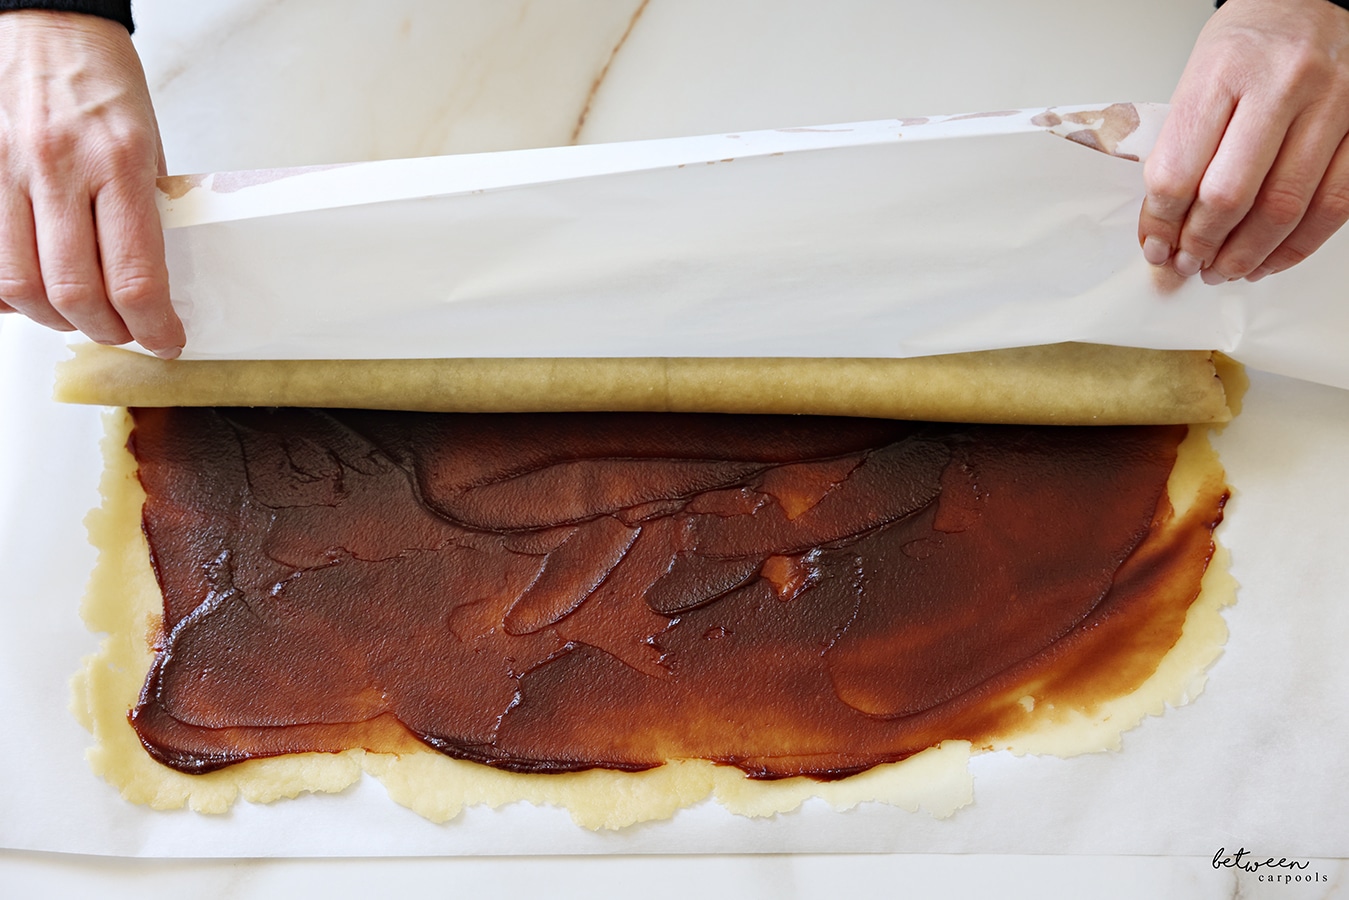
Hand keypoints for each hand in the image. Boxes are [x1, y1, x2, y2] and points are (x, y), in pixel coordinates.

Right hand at [0, 10, 181, 357]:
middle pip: (74, 293)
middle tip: (126, 332)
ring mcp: (10, 170)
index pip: (135, 276)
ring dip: (55, 318)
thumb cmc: (104, 85)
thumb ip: (148, 211)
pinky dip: (11, 291)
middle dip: (106, 330)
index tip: (165, 340)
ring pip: (21, 285)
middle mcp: (60, 168)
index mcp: (119, 162)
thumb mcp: (150, 147)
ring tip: (80, 316)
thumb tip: (159, 276)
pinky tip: (35, 289)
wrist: (49, 27)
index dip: (152, 326)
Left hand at [1139, 0, 1348, 283]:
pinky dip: (1297, 245)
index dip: (1160, 223)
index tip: (1155, 245)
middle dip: (1201, 245)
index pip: (1177, 170)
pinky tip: (1270, 258)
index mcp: (1224, 72)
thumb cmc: (1248, 43)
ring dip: (1247, 254)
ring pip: (1285, 208)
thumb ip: (1180, 147)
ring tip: (1224, 269)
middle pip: (1230, 196)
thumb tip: (1162, 226)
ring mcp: (1332, 105)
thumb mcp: (1196, 78)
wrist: (1308, 1)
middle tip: (1189, 264)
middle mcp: (1283, 85)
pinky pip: (1334, 206)